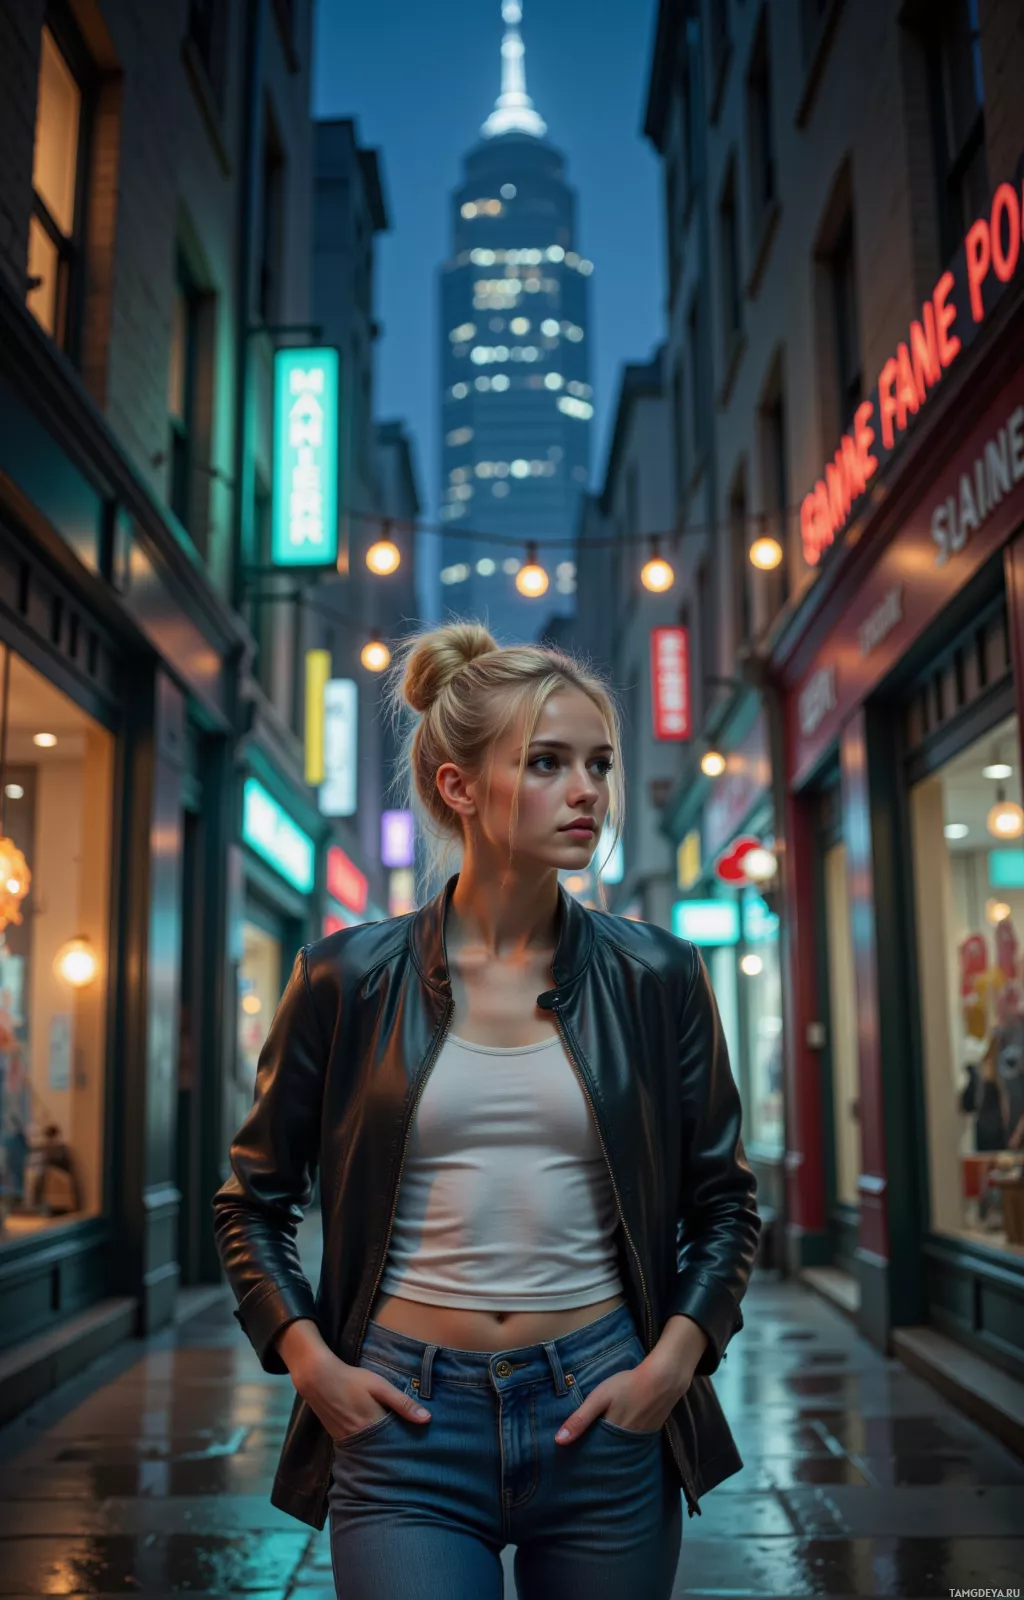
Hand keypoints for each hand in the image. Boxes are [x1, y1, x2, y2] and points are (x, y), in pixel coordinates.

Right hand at [275, 1320, 430, 1441]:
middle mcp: (361, 1440)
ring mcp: (349, 1441)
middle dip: (398, 1450)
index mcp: (373, 1427)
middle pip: (385, 1451)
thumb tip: (427, 1419)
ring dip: (384, 1449)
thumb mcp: (380, 1386)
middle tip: (414, 1450)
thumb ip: (402, 1404)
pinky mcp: (340, 1439)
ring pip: (373, 1451)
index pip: (398, 1444)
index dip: (410, 1445)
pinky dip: (371, 1445)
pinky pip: (361, 1447)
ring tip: (398, 1446)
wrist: (318, 1379)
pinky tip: (378, 1440)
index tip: (423, 1446)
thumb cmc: (352, 1380)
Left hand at [554, 1314, 706, 1444]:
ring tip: (594, 1450)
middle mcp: (626, 1445)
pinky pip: (630, 1445)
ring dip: (607, 1451)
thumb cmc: (627, 1386)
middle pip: (605, 1456)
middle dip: (593, 1456)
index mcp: (611, 1438)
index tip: (569, 1461)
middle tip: (579, 1458)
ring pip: (618, 1451)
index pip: (592, 1456)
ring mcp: (639, 1441)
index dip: (581, 1458)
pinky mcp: (648, 1434)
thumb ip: (580, 1419)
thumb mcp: (599, 1398)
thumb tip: (558, 1441)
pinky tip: (615, 1438)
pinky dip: (621, 1444)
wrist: (663, 1379)